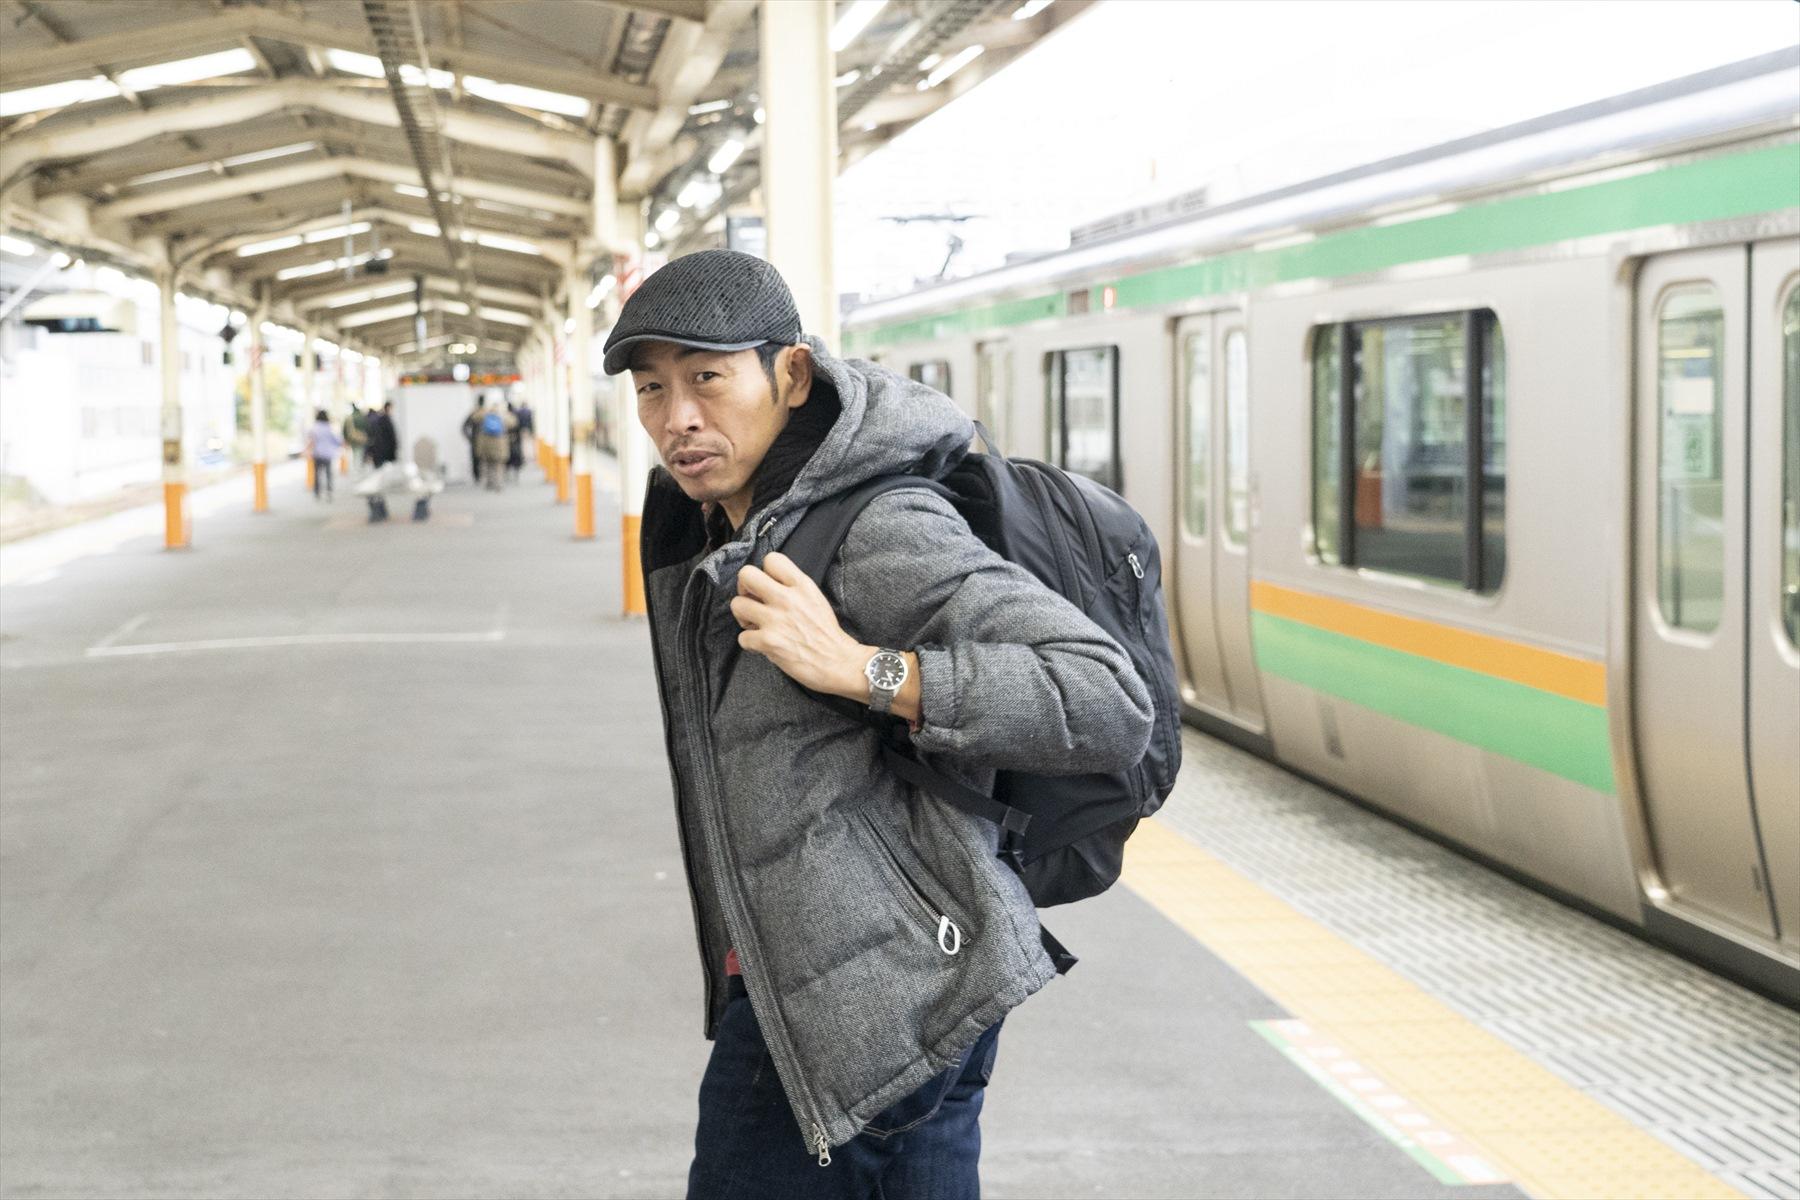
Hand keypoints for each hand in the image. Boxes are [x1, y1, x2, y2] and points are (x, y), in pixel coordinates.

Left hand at [731, 552, 866, 697]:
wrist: (838, 662)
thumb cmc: (826, 633)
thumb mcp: (815, 598)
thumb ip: (793, 588)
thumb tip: (767, 585)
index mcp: (801, 585)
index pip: (771, 559)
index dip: (764, 572)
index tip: (767, 586)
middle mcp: (787, 599)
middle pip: (746, 574)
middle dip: (744, 588)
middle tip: (753, 601)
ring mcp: (776, 620)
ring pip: (737, 604)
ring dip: (743, 617)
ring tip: (756, 625)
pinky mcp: (769, 642)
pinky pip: (742, 637)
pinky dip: (750, 643)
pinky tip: (763, 645)